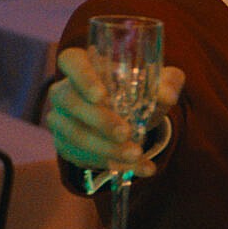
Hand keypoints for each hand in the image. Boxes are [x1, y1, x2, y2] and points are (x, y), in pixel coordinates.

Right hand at [46, 47, 183, 175]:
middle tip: (126, 133)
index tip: (101, 95)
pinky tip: (139, 167)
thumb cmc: (138, 93)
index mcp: (84, 65)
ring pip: (75, 134)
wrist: (130, 121)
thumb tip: (166, 95)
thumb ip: (167, 83)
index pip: (71, 61)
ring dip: (107, 148)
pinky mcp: (65, 145)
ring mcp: (60, 119)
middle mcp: (65, 90)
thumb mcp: (157, 84)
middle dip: (100, 120)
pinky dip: (113, 164)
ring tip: (136, 154)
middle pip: (71, 102)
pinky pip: (83, 156)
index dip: (82, 77)